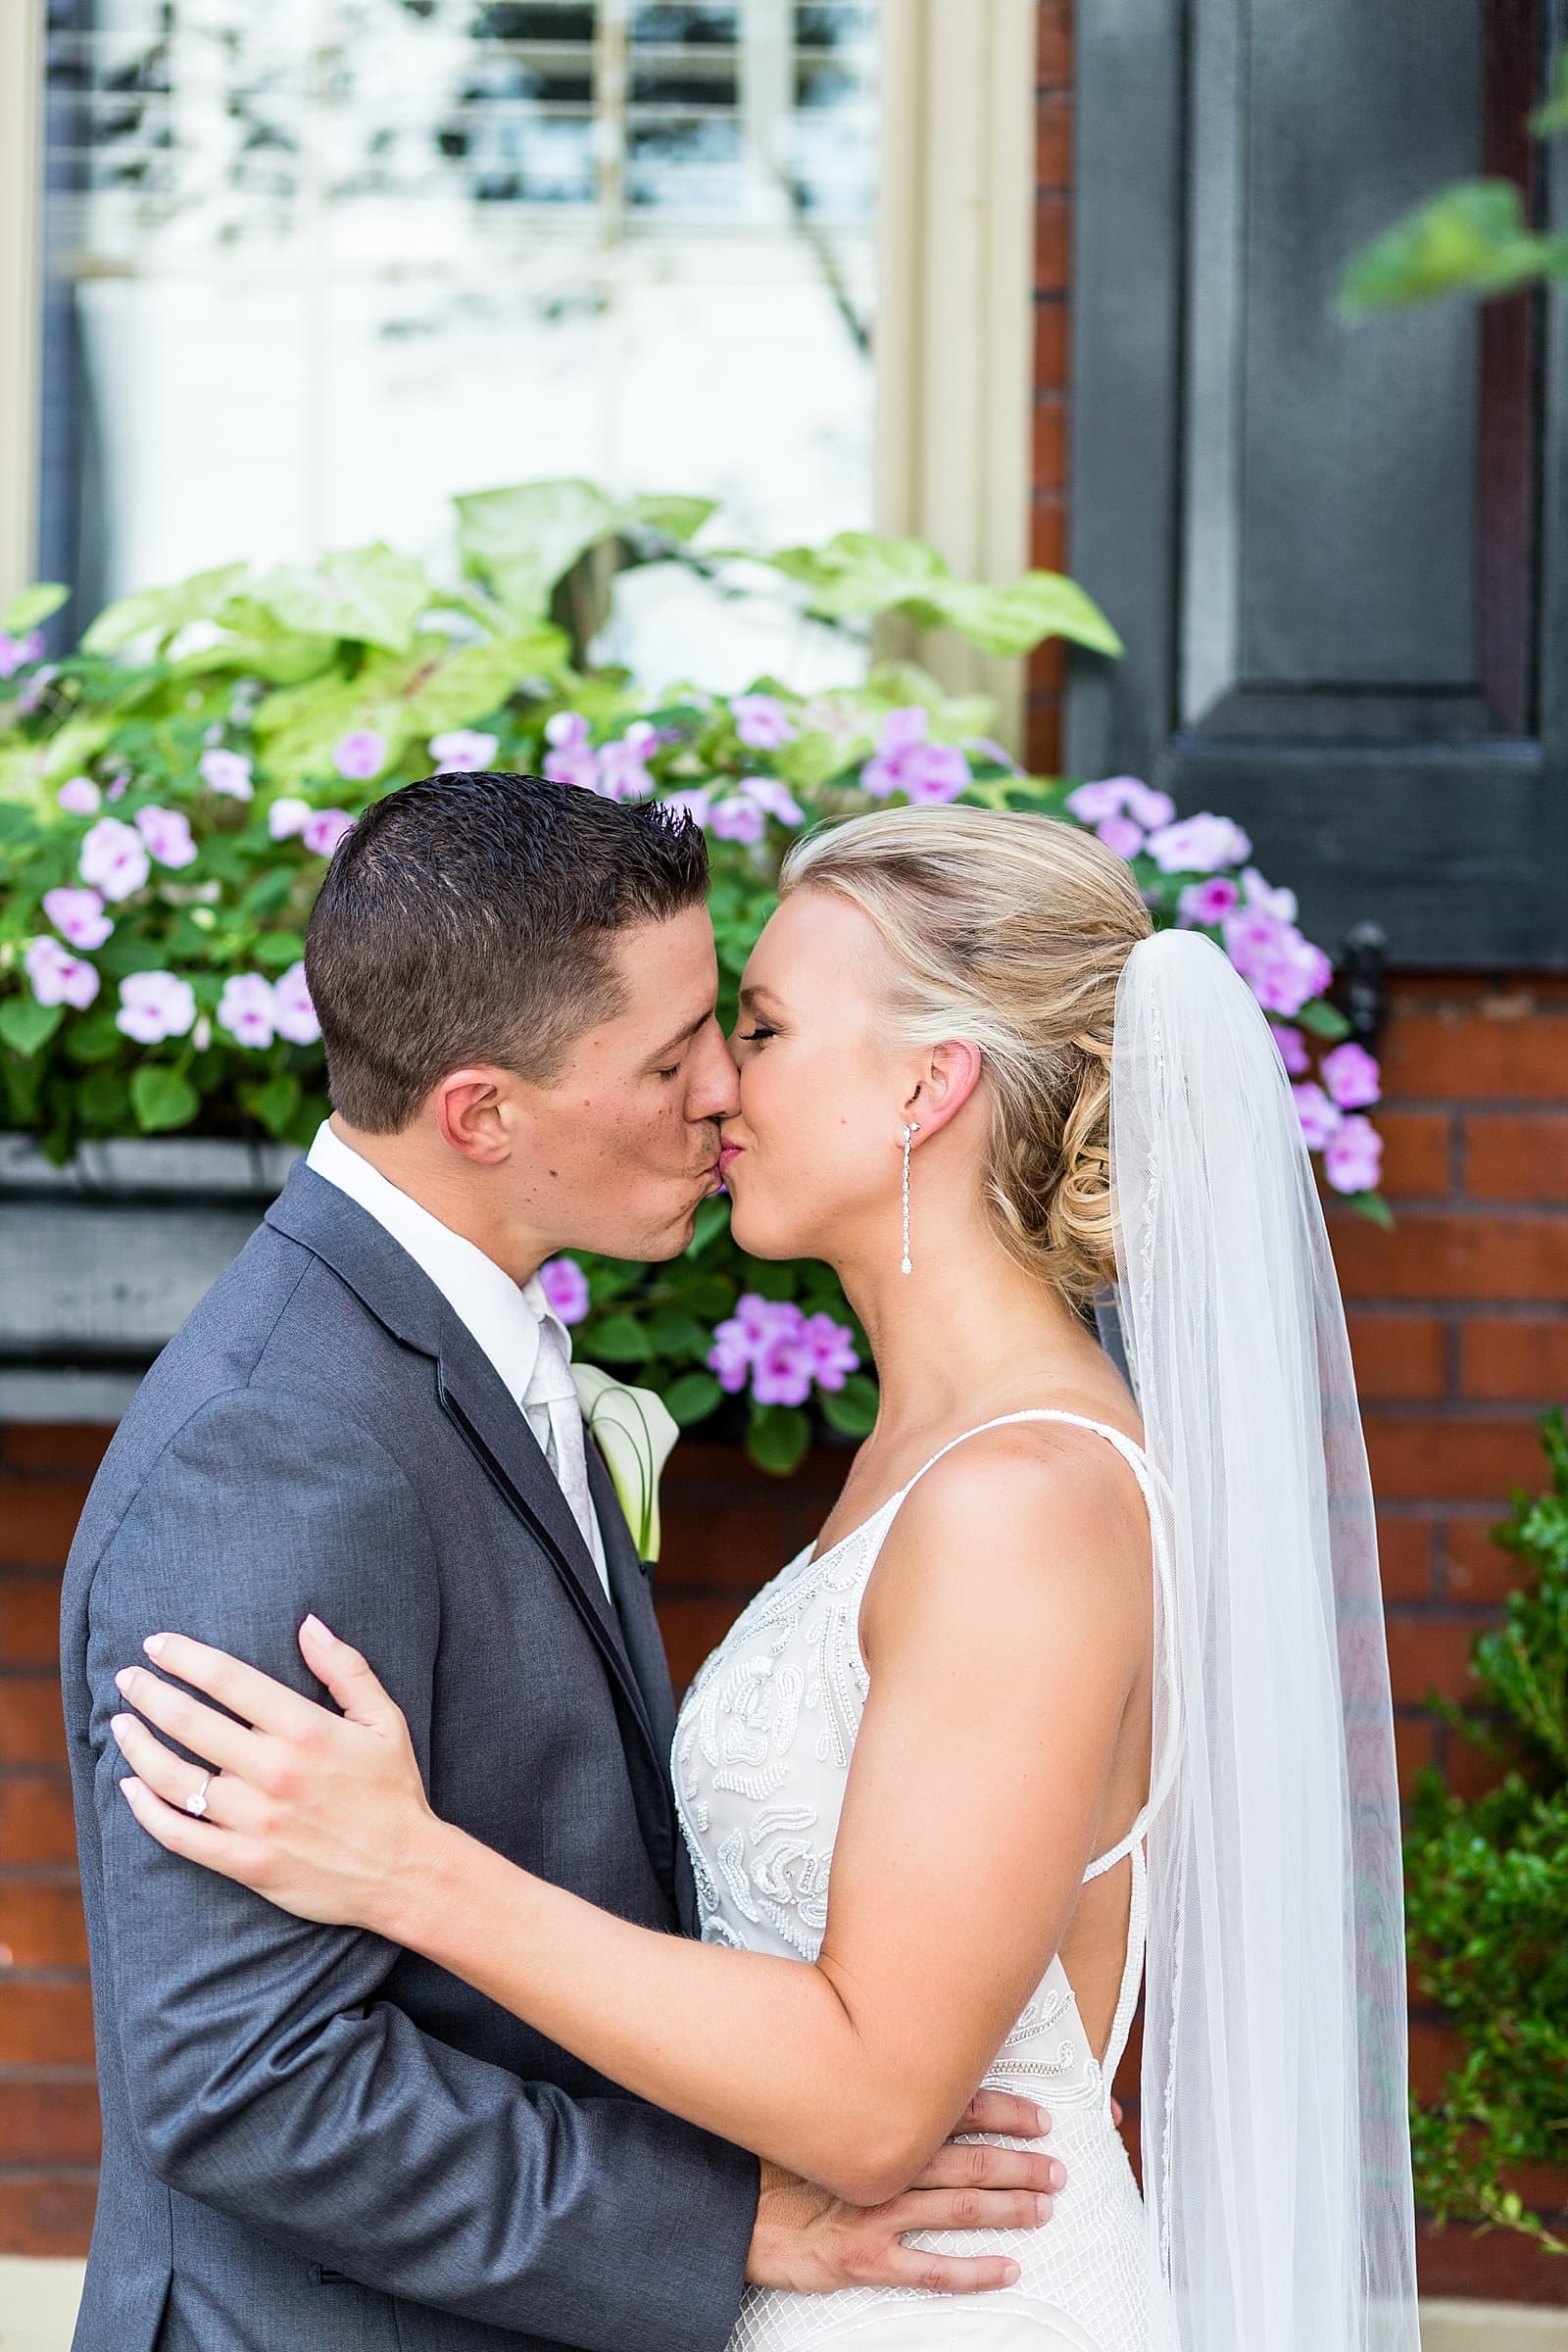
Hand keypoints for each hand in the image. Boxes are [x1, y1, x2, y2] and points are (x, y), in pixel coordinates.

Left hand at [108, 1618, 443, 1935]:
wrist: (405, 1871)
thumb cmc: (393, 1790)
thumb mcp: (384, 1718)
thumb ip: (345, 1668)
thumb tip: (308, 1624)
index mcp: (306, 1729)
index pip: (228, 1680)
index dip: (185, 1657)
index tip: (156, 1644)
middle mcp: (274, 1771)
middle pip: (191, 1722)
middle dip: (149, 1693)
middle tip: (127, 1677)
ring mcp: (256, 1820)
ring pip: (174, 1778)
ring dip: (138, 1746)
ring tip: (121, 1725)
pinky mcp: (246, 1862)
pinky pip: (180, 1835)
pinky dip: (146, 1810)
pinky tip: (128, 1788)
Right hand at [745, 2092, 1065, 2294]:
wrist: (725, 2203)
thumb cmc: (769, 2156)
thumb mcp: (817, 2109)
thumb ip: (864, 2096)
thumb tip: (908, 2073)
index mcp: (879, 2122)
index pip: (958, 2109)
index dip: (1005, 2113)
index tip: (1041, 2118)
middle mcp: (887, 2162)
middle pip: (971, 2158)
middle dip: (1021, 2162)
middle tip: (1058, 2168)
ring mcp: (879, 2212)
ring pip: (961, 2206)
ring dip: (1010, 2206)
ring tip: (1045, 2208)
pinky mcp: (866, 2258)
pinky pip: (931, 2268)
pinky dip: (974, 2269)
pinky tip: (1007, 2269)